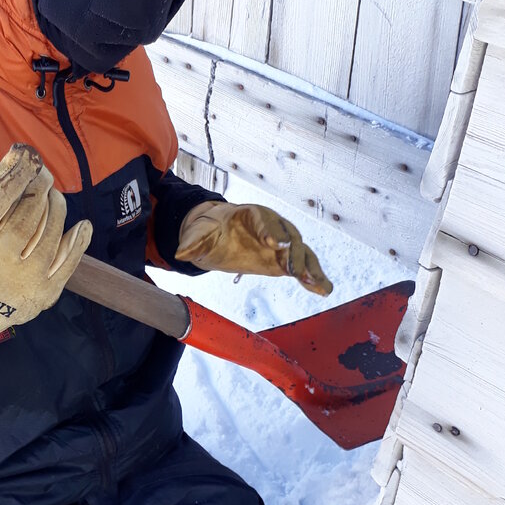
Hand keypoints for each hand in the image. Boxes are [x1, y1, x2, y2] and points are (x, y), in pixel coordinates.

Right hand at [0, 143, 91, 361]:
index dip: (16, 168)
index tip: (23, 153)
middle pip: (29, 209)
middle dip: (37, 182)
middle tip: (39, 171)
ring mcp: (19, 281)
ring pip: (49, 230)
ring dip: (56, 204)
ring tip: (51, 193)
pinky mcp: (37, 297)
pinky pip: (67, 264)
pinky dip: (77, 241)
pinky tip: (81, 224)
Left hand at [175, 200, 331, 295]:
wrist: (218, 235)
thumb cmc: (210, 230)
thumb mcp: (199, 235)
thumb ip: (193, 243)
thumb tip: (180, 254)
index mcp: (253, 215)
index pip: (265, 220)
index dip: (271, 230)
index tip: (275, 244)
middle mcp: (273, 227)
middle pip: (289, 237)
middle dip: (294, 253)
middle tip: (295, 270)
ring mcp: (282, 244)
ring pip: (301, 253)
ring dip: (310, 267)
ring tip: (317, 283)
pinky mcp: (284, 261)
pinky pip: (302, 268)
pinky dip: (313, 278)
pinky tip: (324, 290)